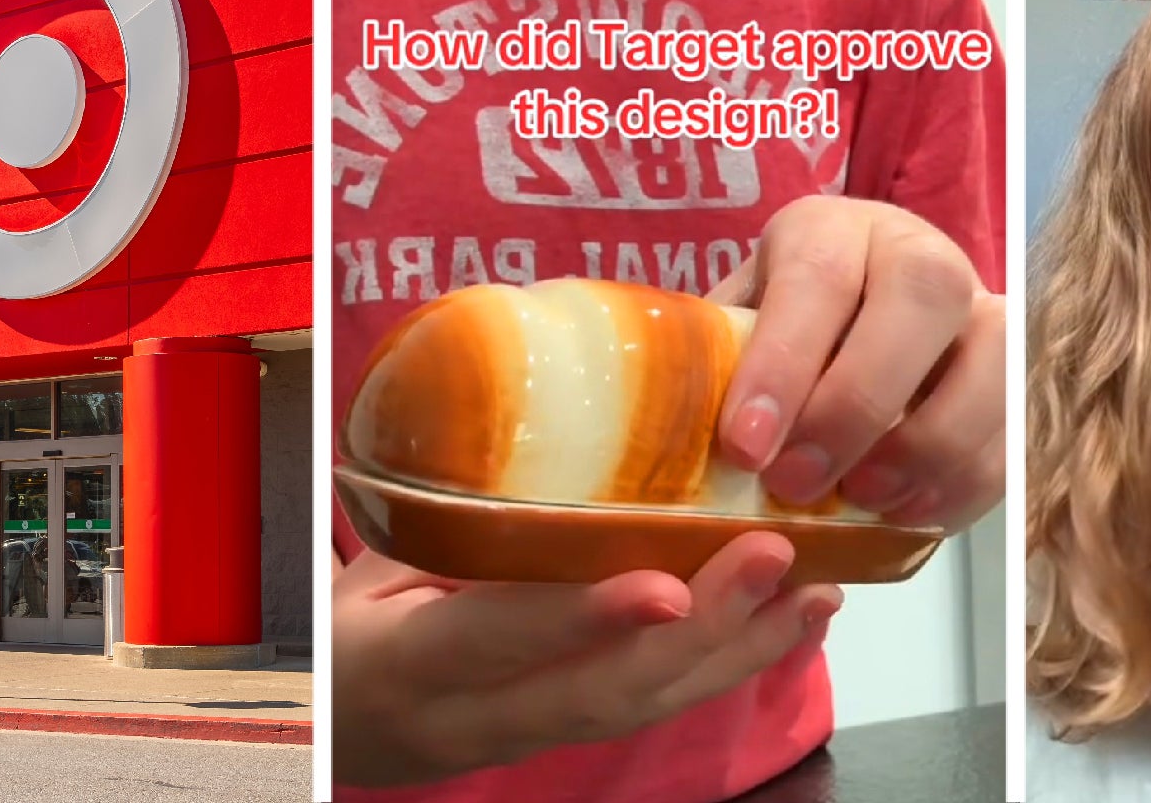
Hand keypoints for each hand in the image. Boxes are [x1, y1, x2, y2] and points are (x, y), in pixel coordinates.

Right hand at [328, 533, 842, 787]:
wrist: (338, 735)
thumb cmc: (343, 635)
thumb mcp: (359, 576)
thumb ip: (434, 522)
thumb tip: (498, 412)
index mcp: (406, 664)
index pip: (495, 641)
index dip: (580, 617)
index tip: (663, 585)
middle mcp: (476, 718)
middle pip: (601, 691)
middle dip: (701, 630)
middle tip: (774, 558)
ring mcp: (529, 738)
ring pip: (644, 708)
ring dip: (739, 649)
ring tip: (813, 587)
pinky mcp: (571, 736)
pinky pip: (657, 707)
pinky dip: (731, 662)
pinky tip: (789, 620)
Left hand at [710, 195, 1005, 531]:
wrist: (851, 329)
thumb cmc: (772, 342)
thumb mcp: (733, 335)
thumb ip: (711, 370)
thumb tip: (662, 448)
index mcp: (830, 231)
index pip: (816, 277)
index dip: (783, 364)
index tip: (744, 447)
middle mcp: (917, 253)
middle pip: (920, 299)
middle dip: (856, 404)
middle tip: (796, 485)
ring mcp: (980, 310)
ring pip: (993, 358)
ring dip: (927, 446)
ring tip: (863, 503)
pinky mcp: (1016, 375)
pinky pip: (1015, 429)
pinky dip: (965, 482)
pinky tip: (908, 516)